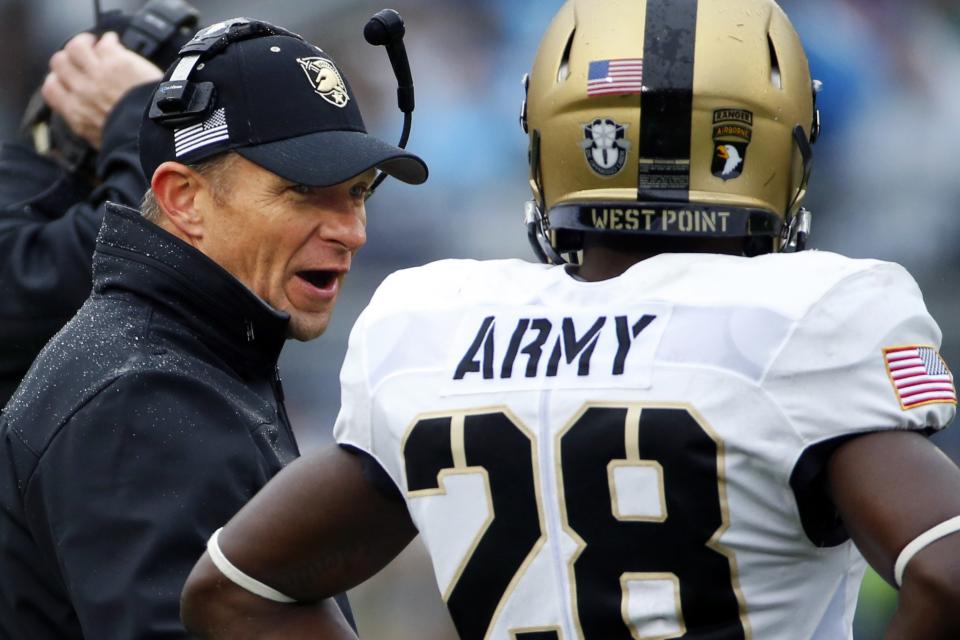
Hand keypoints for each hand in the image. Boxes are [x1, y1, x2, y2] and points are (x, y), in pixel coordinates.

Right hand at [41, 31, 162, 149]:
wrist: (157, 132)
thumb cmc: (136, 142)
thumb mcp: (104, 143)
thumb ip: (90, 127)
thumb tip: (87, 123)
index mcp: (77, 113)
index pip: (51, 89)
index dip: (56, 80)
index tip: (65, 78)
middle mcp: (82, 91)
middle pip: (59, 63)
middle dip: (68, 59)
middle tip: (80, 58)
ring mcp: (99, 74)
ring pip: (76, 47)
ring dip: (83, 43)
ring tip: (93, 45)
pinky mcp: (118, 62)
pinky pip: (105, 43)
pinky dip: (108, 41)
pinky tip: (114, 43)